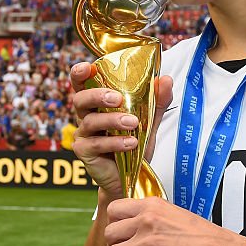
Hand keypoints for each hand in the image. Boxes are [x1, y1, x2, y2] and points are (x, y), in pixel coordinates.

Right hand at [69, 61, 172, 198]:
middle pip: (80, 99)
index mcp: (97, 104)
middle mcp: (86, 116)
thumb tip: (165, 79)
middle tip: (117, 98)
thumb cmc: (134, 145)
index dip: (80, 73)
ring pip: (90, 121)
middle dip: (97, 95)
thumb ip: (156, 102)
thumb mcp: (149, 121)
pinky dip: (115, 142)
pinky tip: (131, 144)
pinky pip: (96, 144)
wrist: (131, 178)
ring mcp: (83, 135)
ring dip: (113, 120)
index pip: (83, 84)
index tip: (86, 67)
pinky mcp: (84, 152)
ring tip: (133, 124)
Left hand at [104, 197, 241, 245]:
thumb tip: (138, 225)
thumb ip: (155, 217)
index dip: (114, 223)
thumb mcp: (176, 215)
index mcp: (153, 206)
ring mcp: (148, 243)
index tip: (119, 233)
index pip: (114, 209)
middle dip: (114, 245)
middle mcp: (147, 221)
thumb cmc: (206, 239)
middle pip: (109, 233)